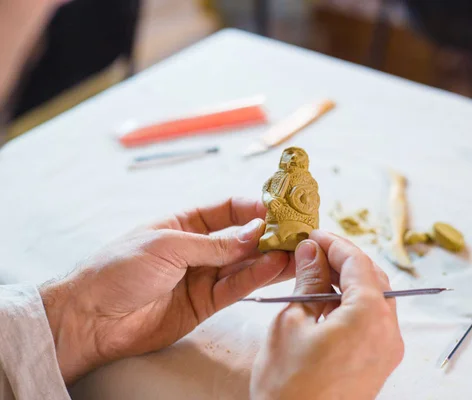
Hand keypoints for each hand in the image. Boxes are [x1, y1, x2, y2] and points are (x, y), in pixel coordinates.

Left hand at [40, 198, 294, 384]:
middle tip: (295, 232)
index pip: (225, 209)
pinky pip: (236, 288)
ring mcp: (202, 276)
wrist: (93, 319)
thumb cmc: (119, 269)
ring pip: (243, 264)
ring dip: (268, 257)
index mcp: (183, 224)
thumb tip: (253, 234)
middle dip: (267, 234)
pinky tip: (274, 268)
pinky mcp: (205, 303)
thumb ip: (214, 244)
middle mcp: (197, 248)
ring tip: (295, 251)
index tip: (276, 209)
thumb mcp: (167, 245)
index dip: (251, 208)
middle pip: (240, 238)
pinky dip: (255, 278)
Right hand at [251, 231, 403, 399]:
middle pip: (373, 278)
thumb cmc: (288, 385)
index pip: (358, 262)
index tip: (313, 235)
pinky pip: (374, 321)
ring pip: (376, 299)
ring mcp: (389, 350)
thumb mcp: (291, 322)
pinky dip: (354, 305)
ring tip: (317, 275)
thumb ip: (307, 281)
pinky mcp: (381, 364)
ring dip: (350, 282)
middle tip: (314, 251)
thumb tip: (312, 250)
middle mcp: (389, 331)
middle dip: (344, 260)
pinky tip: (327, 303)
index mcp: (369, 316)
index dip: (334, 243)